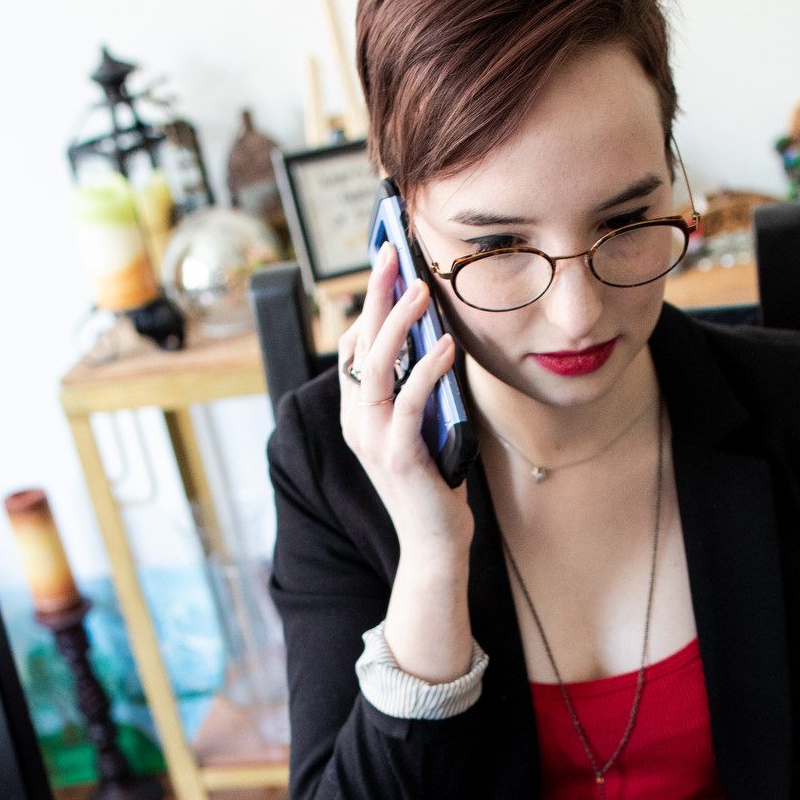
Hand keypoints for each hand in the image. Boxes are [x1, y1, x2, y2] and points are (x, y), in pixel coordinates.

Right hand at [336, 243, 469, 561]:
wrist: (435, 544)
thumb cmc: (433, 484)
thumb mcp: (423, 426)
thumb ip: (419, 389)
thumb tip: (435, 338)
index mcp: (357, 413)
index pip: (353, 346)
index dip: (368, 304)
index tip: (389, 264)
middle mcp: (356, 423)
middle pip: (358, 346)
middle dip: (375, 296)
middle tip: (393, 254)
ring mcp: (372, 440)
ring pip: (376, 369)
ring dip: (398, 325)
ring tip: (423, 292)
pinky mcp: (397, 457)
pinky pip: (408, 403)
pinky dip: (427, 371)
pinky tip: (446, 346)